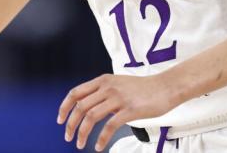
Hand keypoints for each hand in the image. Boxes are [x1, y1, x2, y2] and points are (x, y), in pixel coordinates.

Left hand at [58, 73, 177, 150]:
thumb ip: (103, 91)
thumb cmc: (144, 88)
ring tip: (80, 144)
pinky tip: (98, 146)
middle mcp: (108, 87)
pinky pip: (109, 127)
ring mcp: (119, 98)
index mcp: (103, 80)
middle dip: (70, 124)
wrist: (166, 87)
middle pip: (80, 107)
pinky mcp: (130, 110)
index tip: (60, 120)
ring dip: (82, 133)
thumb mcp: (118, 83)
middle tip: (68, 137)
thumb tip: (88, 106)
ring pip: (91, 117)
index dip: (64, 107)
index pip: (75, 93)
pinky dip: (101, 139)